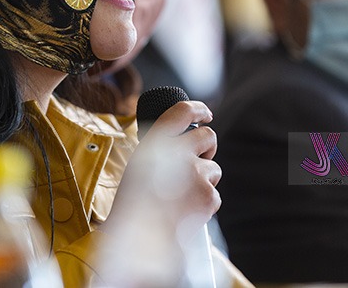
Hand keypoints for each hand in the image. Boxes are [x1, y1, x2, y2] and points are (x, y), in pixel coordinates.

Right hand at [106, 100, 220, 237]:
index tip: (206, 114)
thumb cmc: (133, 205)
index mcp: (156, 141)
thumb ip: (160, 150)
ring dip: (204, 179)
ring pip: (214, 169)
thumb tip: (183, 146)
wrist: (137, 237)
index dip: (199, 109)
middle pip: (208, 136)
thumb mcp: (139, 165)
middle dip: (208, 147)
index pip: (183, 111)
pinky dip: (205, 203)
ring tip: (183, 196)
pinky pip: (214, 194)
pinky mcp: (208, 195)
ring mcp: (196, 174)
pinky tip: (187, 212)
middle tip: (200, 160)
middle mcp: (178, 152)